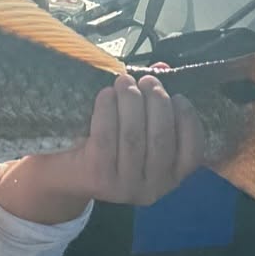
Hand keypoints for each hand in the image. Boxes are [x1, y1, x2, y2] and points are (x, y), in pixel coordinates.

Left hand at [0, 74, 204, 224]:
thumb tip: (162, 66)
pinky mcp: (98, 179)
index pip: (192, 152)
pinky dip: (108, 111)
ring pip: (134, 137)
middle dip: (156, 102)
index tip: (177, 95)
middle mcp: (152, 189)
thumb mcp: (136, 128)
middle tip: (146, 80)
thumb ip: (154, 101)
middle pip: (161, 139)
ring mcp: (125, 187)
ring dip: (130, 102)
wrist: (62, 172)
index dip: (187, 120)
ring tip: (124, 81)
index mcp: (170, 178)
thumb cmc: (106, 145)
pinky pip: (107, 138)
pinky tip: (106, 94)